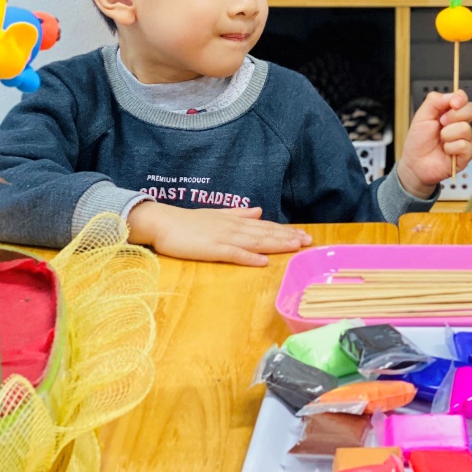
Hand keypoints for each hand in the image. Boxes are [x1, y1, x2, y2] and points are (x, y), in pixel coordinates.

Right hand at [127, 201, 312, 266]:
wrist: (162, 222)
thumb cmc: (188, 222)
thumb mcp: (217, 215)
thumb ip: (239, 213)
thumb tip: (259, 211)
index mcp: (235, 221)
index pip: (266, 226)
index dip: (286, 230)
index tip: (304, 235)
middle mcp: (234, 228)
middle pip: (266, 233)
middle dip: (289, 237)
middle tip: (309, 241)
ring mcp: (223, 238)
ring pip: (255, 241)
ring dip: (276, 244)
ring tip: (295, 247)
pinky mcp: (211, 249)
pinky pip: (234, 254)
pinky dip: (249, 257)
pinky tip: (263, 261)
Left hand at [396, 90, 471, 197]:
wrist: (414, 164)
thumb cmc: (418, 141)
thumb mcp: (421, 116)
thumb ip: (435, 101)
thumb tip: (453, 95)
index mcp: (450, 112)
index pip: (463, 99)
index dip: (460, 99)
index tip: (453, 104)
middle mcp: (460, 124)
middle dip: (455, 115)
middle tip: (441, 123)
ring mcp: (464, 138)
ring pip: (466, 129)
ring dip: (448, 134)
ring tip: (440, 140)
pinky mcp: (466, 154)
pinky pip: (465, 145)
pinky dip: (451, 147)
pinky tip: (446, 151)